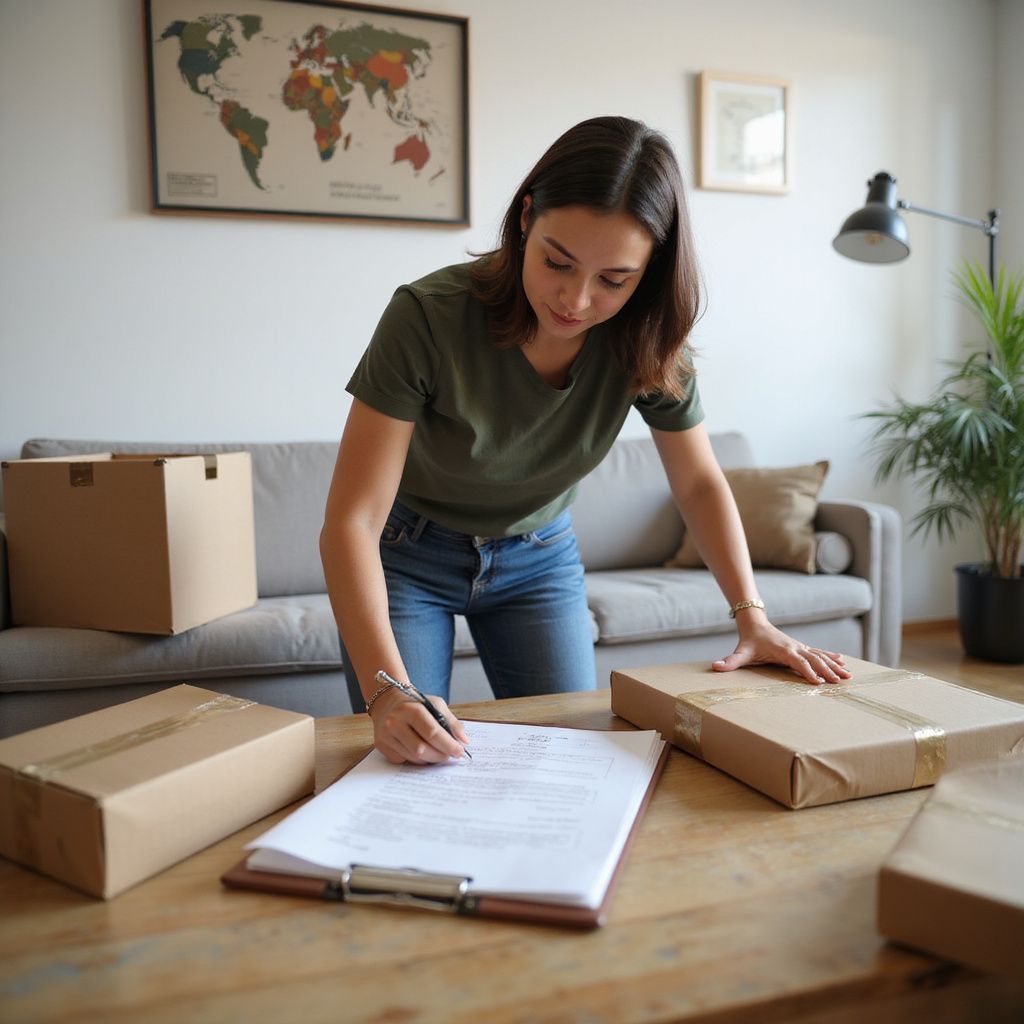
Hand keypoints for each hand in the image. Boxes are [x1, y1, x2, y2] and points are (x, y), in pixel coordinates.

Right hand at [368, 687, 470, 763]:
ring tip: (438, 754)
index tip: (460, 751)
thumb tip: (464, 741)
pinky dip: (415, 759)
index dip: (448, 745)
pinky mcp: (380, 745)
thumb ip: (451, 722)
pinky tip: (420, 752)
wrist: (387, 701)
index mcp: (411, 709)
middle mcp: (395, 722)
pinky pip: (402, 760)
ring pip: (413, 757)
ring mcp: (386, 735)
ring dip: (429, 759)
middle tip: (450, 756)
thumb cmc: (415, 704)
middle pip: (421, 749)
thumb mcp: (435, 704)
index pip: (432, 732)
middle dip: (440, 756)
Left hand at [712, 619, 850, 685]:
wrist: (755, 624)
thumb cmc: (749, 641)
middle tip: (840, 682)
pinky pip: (819, 652)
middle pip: (814, 659)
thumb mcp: (740, 653)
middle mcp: (794, 647)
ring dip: (834, 665)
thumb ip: (730, 662)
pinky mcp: (801, 646)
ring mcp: (799, 646)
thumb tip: (715, 667)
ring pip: (820, 655)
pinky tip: (843, 661)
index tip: (818, 683)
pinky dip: (831, 657)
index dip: (808, 672)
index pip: (798, 662)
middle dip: (828, 671)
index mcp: (783, 651)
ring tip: (848, 675)